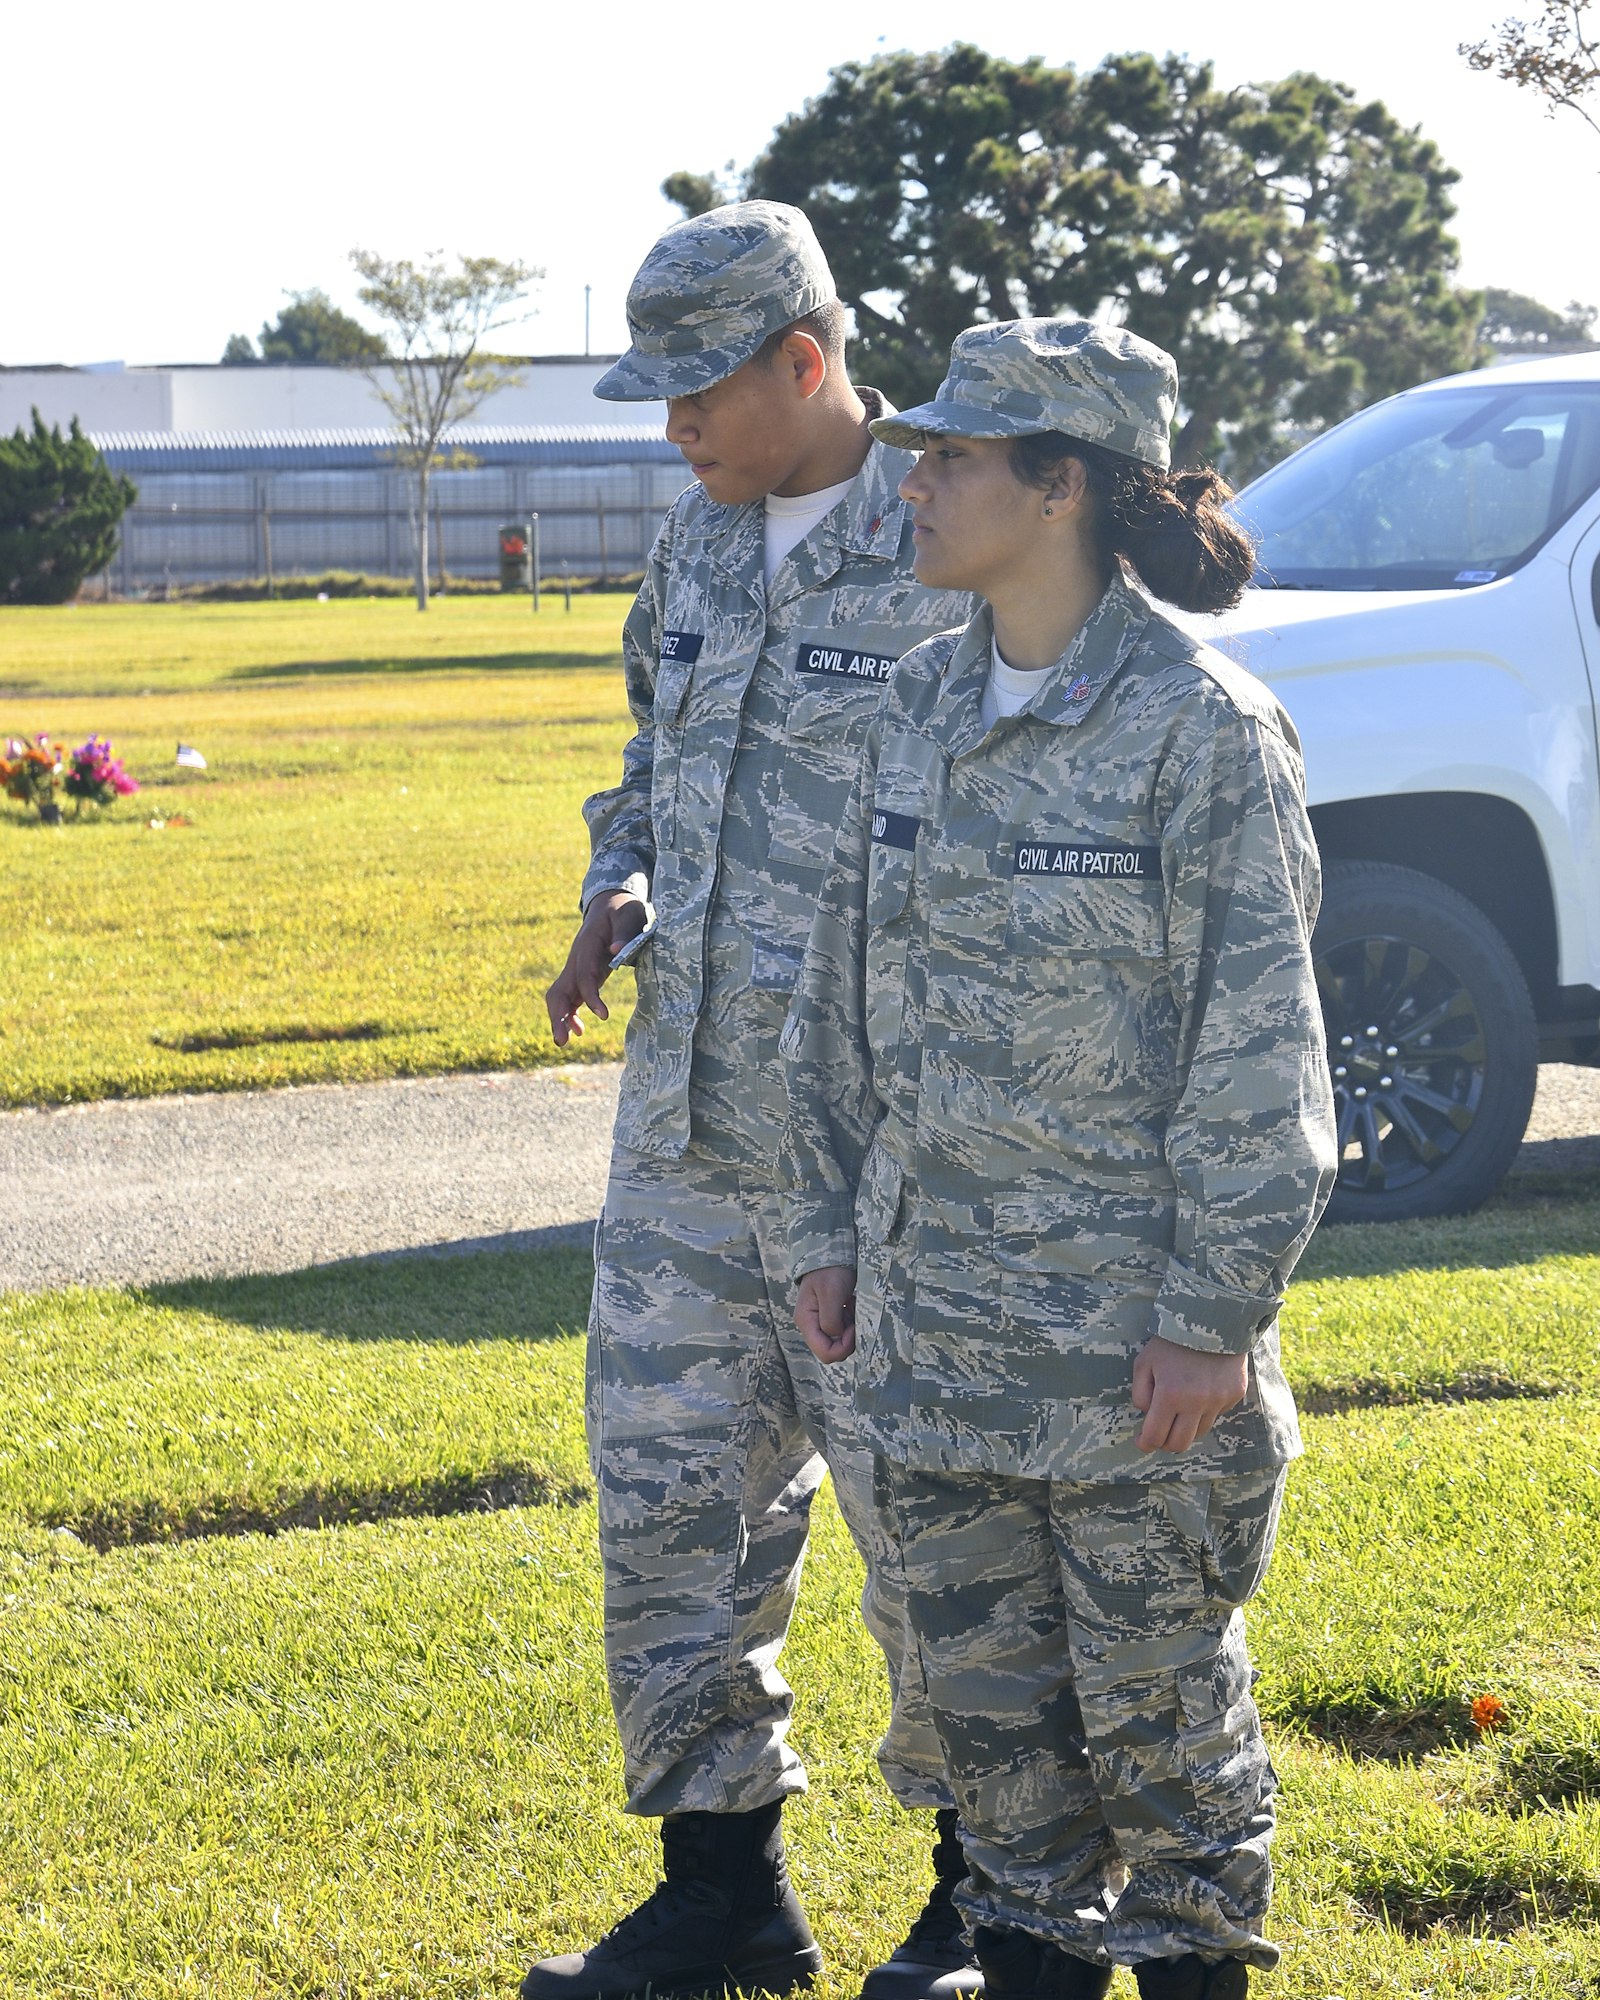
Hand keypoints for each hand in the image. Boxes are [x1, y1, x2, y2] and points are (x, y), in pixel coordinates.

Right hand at [546, 892, 648, 1045]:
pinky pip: (569, 998)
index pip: (583, 975)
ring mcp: (575, 968)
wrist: (611, 905)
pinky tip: (579, 1031)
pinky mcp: (580, 975)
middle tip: (563, 1041)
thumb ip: (624, 932)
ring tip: (565, 1042)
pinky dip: (570, 1014)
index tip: (604, 1015)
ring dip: (559, 1019)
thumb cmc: (623, 911)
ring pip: (559, 996)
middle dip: (558, 1015)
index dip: (590, 996)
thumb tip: (616, 951)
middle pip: (559, 989)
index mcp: (587, 945)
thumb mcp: (628, 916)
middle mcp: (576, 959)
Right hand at [795, 1265, 856, 1363]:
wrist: (831, 1250)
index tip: (853, 1328)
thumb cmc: (830, 1270)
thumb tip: (837, 1336)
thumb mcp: (831, 1293)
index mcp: (806, 1321)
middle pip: (832, 1349)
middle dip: (848, 1339)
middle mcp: (811, 1325)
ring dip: (850, 1328)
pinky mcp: (829, 1315)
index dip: (843, 1347)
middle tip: (854, 1316)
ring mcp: (819, 1320)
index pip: (825, 1353)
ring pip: (839, 1340)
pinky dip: (850, 1321)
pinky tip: (851, 1305)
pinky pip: (842, 1329)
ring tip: (852, 1306)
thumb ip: (831, 1320)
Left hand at [1131, 1336, 1248, 1453]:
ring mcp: (1219, 1400)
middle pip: (1180, 1444)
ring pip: (1200, 1432)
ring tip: (1179, 1412)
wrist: (1212, 1318)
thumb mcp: (1144, 1362)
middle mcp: (1196, 1403)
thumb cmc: (1171, 1341)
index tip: (1142, 1442)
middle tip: (1159, 1434)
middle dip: (1165, 1443)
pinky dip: (1205, 1410)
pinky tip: (1200, 1391)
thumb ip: (1140, 1393)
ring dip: (1186, 1428)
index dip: (1145, 1443)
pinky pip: (1217, 1414)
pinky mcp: (1235, 1395)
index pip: (1155, 1436)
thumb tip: (1147, 1416)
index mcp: (1170, 1395)